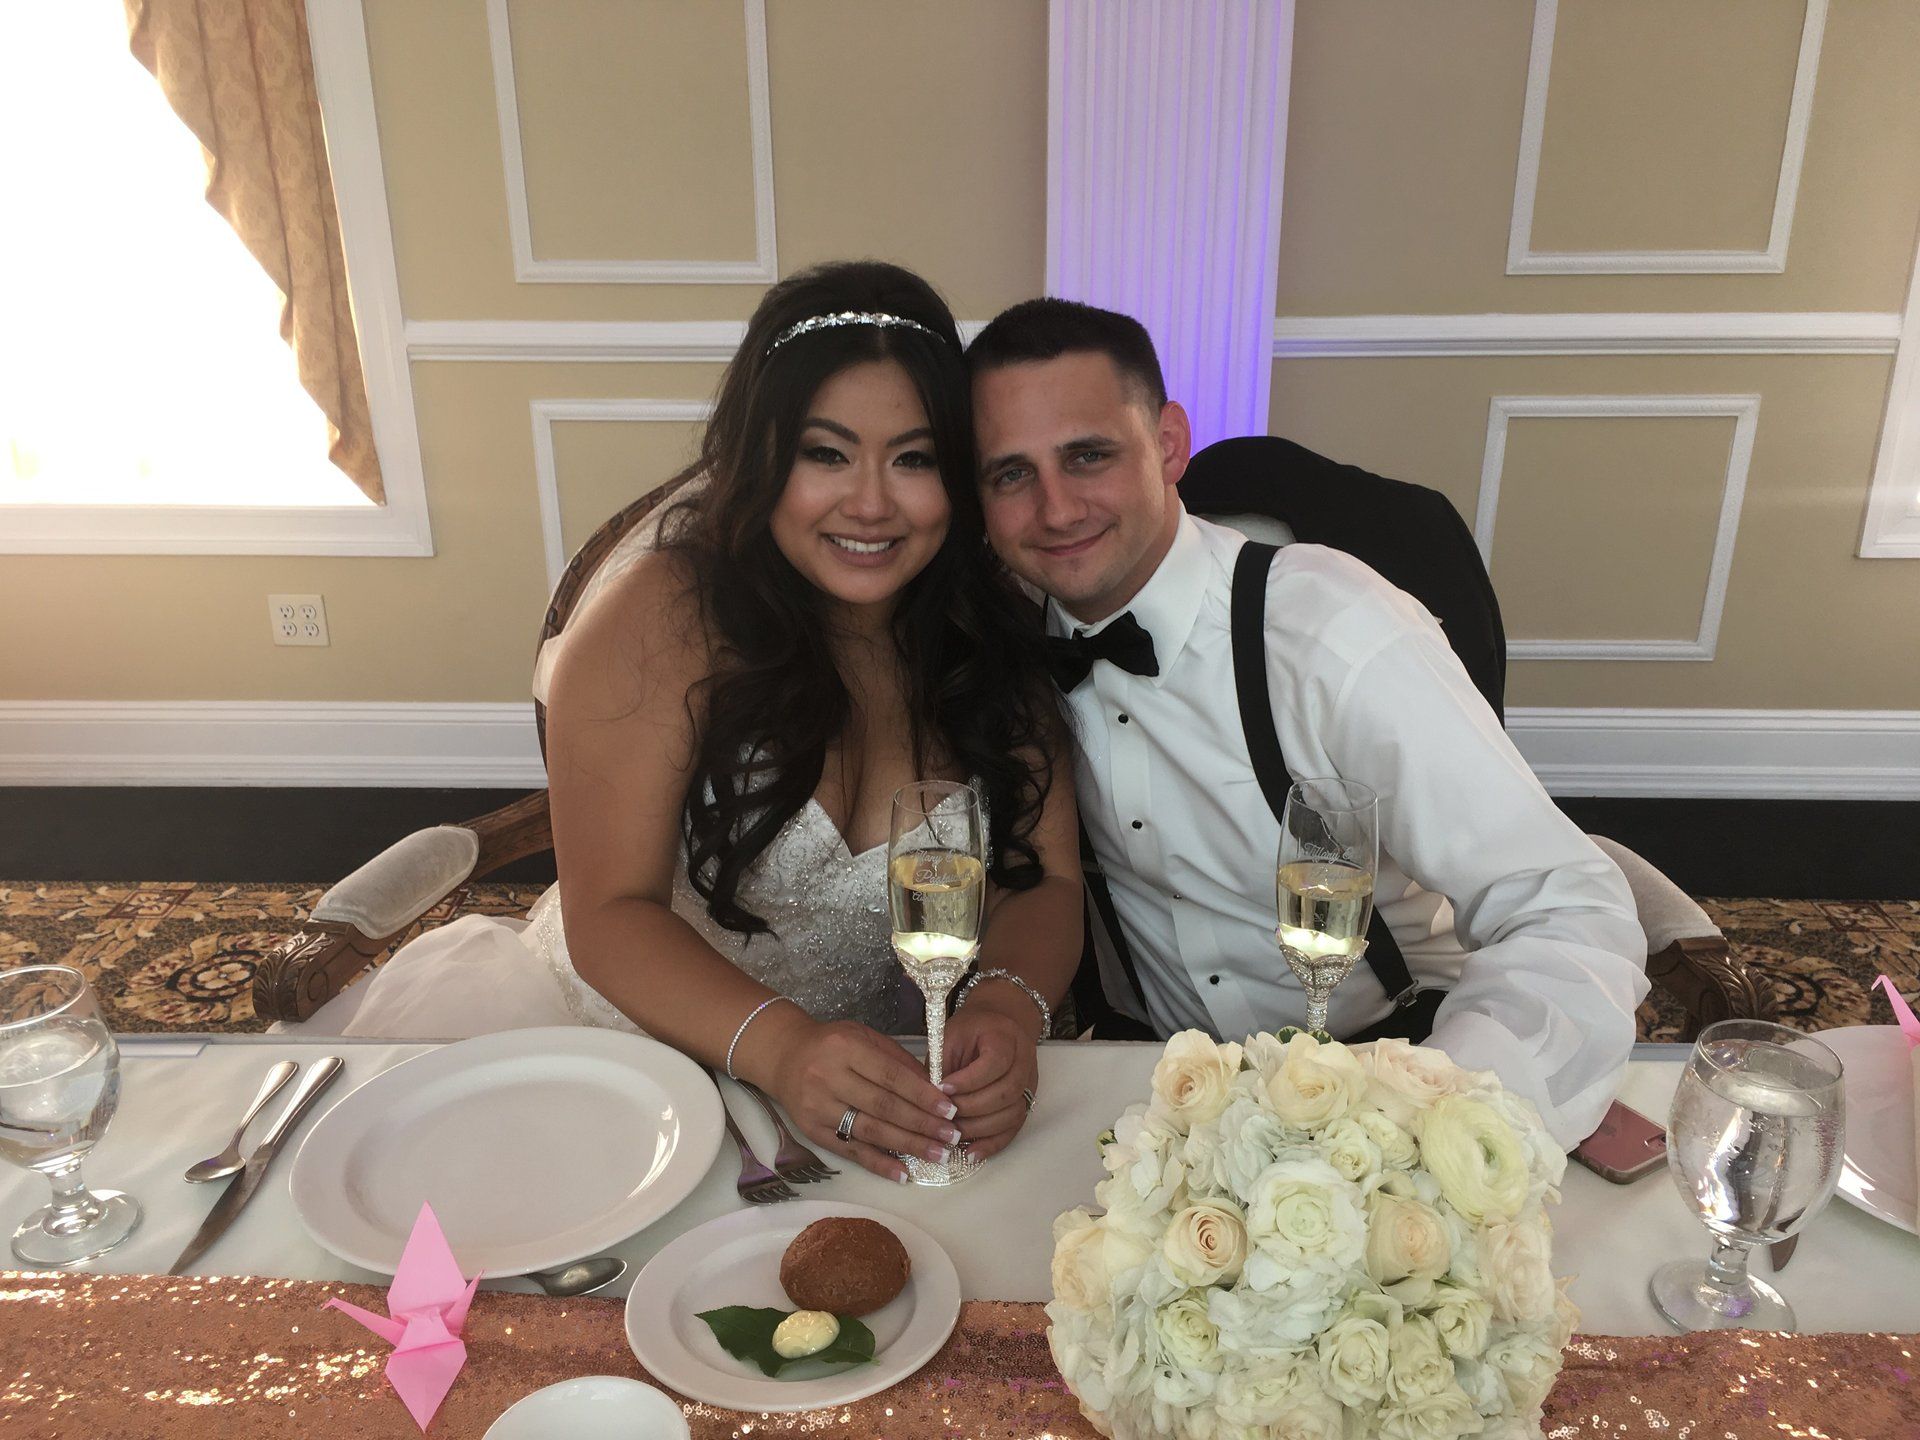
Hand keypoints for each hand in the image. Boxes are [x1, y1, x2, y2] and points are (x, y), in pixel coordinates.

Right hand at [766, 1018, 961, 1182]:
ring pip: (870, 1131)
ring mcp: (818, 1107)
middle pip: (883, 1106)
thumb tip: (935, 1090)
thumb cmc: (832, 1045)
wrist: (784, 1056)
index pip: (891, 1076)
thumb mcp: (863, 1038)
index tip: (950, 1110)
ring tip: (938, 1155)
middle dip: (922, 1124)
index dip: (922, 1095)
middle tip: (952, 1136)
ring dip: (907, 1145)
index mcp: (845, 1048)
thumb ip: (897, 1061)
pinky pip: (851, 1151)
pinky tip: (902, 1173)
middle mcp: (829, 1078)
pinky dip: (878, 1163)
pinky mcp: (813, 1131)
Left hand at [940, 1005, 1037, 1161]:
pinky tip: (971, 1153)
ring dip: (980, 1129)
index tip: (942, 1088)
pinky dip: (992, 1144)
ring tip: (952, 1133)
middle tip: (944, 1114)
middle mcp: (1024, 1063)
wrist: (1000, 1024)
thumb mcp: (952, 1035)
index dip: (968, 1081)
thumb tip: (929, 1100)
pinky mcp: (1025, 1103)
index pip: (994, 1064)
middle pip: (1005, 1093)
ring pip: (1012, 1114)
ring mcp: (1029, 1085)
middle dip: (971, 1108)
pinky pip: (1013, 1129)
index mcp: (1006, 1038)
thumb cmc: (970, 1030)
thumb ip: (943, 1064)